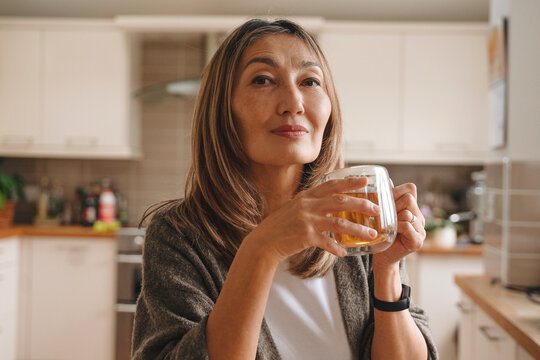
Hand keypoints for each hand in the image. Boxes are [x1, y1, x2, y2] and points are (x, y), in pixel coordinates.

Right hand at [243, 177, 379, 263]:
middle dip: (362, 204)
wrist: (264, 241)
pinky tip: (344, 252)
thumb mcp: (294, 208)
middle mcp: (307, 205)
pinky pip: (327, 242)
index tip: (365, 181)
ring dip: (358, 229)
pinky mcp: (305, 236)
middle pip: (341, 201)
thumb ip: (311, 204)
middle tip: (376, 209)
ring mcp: (307, 220)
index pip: (332, 185)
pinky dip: (337, 248)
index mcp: (306, 196)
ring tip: (371, 234)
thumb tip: (330, 204)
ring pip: (339, 222)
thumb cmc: (280, 226)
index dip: (350, 182)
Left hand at [372, 183, 425, 270]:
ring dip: (393, 218)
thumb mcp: (384, 213)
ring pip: (407, 212)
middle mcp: (420, 218)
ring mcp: (421, 230)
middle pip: (409, 198)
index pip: (410, 188)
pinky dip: (396, 227)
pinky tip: (390, 233)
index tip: (385, 201)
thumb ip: (387, 198)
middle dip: (393, 205)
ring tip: (386, 226)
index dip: (396, 191)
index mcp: (413, 209)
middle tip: (384, 216)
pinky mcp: (418, 241)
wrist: (382, 257)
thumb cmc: (381, 234)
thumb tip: (386, 180)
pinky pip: (407, 226)